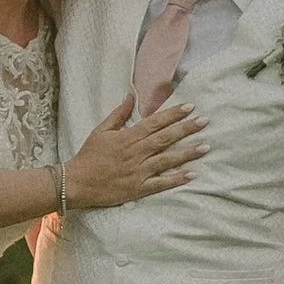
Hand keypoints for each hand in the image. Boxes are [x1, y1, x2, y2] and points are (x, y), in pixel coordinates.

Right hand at [62, 93, 202, 211]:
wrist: (77, 183)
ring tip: (206, 146)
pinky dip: (176, 179)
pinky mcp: (138, 188)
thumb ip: (118, 114)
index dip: (174, 114)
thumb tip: (130, 96)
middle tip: (205, 121)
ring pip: (167, 159)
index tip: (190, 107)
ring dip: (187, 153)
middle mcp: (136, 152)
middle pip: (166, 138)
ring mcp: (139, 171)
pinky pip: (161, 183)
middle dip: (187, 128)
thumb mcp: (101, 130)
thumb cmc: (88, 156)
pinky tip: (191, 174)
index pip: (155, 122)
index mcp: (128, 137)